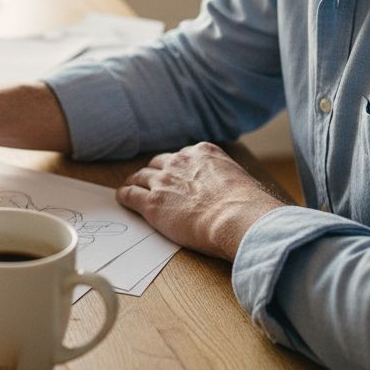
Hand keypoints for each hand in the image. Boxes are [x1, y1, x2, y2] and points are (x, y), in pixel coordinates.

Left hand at [116, 142, 286, 260]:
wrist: (236, 217)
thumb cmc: (247, 206)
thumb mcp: (240, 180)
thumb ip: (226, 180)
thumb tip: (231, 192)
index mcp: (203, 152)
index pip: (182, 156)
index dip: (175, 168)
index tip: (174, 175)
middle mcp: (180, 162)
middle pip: (158, 163)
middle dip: (154, 173)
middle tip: (151, 182)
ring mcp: (163, 181)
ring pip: (141, 177)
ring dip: (136, 182)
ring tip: (131, 188)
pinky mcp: (152, 203)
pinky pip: (130, 194)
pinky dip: (125, 196)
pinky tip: (123, 199)